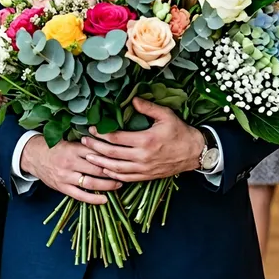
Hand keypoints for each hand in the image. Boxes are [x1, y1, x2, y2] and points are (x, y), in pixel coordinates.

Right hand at [20, 134, 121, 204]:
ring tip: (119, 184)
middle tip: (126, 172)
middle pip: (97, 168)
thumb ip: (86, 146)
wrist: (33, 156)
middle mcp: (70, 163)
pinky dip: (93, 199)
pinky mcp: (62, 187)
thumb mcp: (69, 142)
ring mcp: (66, 176)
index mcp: (73, 148)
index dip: (111, 156)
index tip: (124, 158)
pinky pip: (80, 196)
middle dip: (113, 171)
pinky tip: (105, 200)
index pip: (97, 153)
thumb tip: (108, 145)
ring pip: (91, 183)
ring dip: (107, 185)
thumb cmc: (54, 147)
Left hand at [82, 98, 204, 182]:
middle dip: (95, 147)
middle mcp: (142, 157)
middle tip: (83, 141)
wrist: (195, 152)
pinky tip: (105, 170)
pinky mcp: (147, 176)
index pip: (116, 138)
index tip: (92, 129)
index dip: (102, 134)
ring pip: (116, 168)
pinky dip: (113, 174)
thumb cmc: (180, 132)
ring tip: (87, 156)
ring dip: (100, 163)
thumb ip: (148, 107)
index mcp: (145, 141)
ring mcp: (144, 168)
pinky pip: (126, 178)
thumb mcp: (166, 115)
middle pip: (112, 154)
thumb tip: (132, 100)